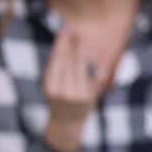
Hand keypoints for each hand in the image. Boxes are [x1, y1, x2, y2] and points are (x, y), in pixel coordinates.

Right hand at [41, 27, 103, 151]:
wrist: (67, 122)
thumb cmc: (57, 98)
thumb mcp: (50, 84)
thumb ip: (56, 64)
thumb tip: (63, 37)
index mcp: (50, 88)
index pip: (56, 61)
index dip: (60, 45)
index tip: (63, 30)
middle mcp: (64, 92)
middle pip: (69, 62)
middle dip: (72, 44)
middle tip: (74, 29)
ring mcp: (79, 95)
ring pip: (82, 66)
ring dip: (83, 50)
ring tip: (82, 38)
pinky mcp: (92, 96)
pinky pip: (97, 76)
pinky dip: (99, 63)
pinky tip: (101, 51)